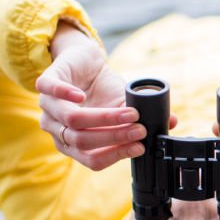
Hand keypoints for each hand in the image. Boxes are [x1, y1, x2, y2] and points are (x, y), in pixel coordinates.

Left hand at [35, 20, 176, 170]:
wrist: (85, 60)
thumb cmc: (103, 88)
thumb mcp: (124, 105)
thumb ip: (142, 118)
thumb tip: (173, 122)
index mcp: (74, 143)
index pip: (92, 159)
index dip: (116, 154)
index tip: (140, 146)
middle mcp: (58, 129)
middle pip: (83, 141)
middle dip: (115, 136)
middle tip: (140, 129)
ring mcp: (49, 107)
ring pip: (72, 120)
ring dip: (104, 118)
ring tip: (130, 113)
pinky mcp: (45, 83)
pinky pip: (50, 92)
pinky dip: (65, 95)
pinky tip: (82, 97)